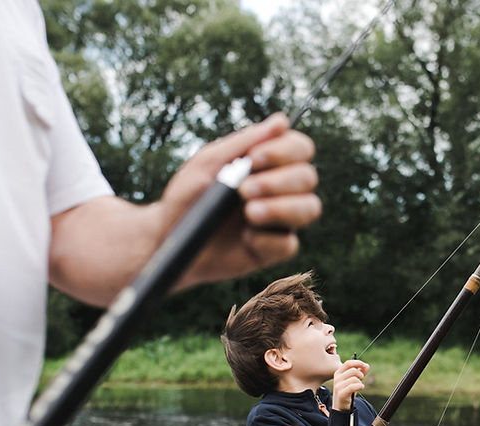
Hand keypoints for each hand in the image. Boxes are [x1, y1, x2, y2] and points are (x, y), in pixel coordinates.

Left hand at [164, 112, 321, 289]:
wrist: (169, 239)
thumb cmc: (188, 197)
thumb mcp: (209, 164)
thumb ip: (245, 142)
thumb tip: (282, 121)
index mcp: (268, 164)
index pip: (300, 148)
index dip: (286, 150)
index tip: (254, 158)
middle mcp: (281, 190)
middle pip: (308, 177)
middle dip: (279, 181)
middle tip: (243, 189)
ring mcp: (280, 220)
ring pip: (310, 208)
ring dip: (282, 208)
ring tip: (250, 212)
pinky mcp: (273, 249)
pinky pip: (288, 244)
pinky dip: (267, 239)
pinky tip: (245, 239)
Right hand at [331, 359, 368, 411]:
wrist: (340, 406)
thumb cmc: (347, 391)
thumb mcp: (353, 380)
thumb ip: (360, 372)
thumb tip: (367, 366)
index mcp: (338, 373)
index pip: (348, 363)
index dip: (358, 363)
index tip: (364, 365)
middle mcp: (337, 378)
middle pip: (353, 370)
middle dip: (360, 375)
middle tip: (361, 380)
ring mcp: (338, 386)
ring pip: (354, 379)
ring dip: (360, 382)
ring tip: (359, 386)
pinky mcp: (341, 393)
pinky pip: (353, 386)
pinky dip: (360, 386)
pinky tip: (361, 388)